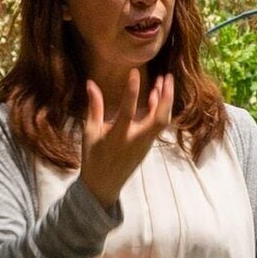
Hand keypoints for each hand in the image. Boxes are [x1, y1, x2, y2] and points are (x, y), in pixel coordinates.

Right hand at [74, 75, 174, 212]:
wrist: (103, 185)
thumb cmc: (93, 158)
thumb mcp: (90, 132)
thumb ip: (94, 107)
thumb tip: (91, 83)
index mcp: (118, 135)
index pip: (128, 109)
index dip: (132, 90)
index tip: (134, 72)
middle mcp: (136, 139)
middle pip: (159, 118)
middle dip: (166, 97)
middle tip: (166, 77)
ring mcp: (145, 144)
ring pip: (162, 121)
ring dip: (166, 101)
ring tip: (164, 81)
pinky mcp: (148, 146)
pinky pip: (158, 126)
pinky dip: (160, 110)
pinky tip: (156, 97)